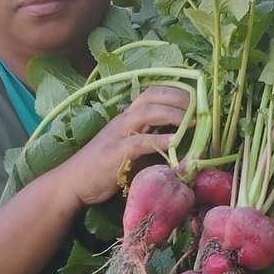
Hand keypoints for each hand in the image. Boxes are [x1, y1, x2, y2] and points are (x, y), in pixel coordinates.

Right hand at [58, 86, 189, 208]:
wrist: (73, 183)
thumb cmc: (104, 169)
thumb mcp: (133, 153)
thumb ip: (153, 147)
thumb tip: (183, 148)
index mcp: (127, 118)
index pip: (152, 93)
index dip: (175, 91)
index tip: (196, 99)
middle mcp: (123, 120)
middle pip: (152, 96)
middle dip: (179, 97)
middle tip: (200, 108)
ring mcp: (118, 135)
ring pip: (147, 113)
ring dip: (173, 114)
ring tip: (193, 121)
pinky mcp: (115, 153)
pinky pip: (141, 142)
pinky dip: (161, 140)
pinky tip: (177, 143)